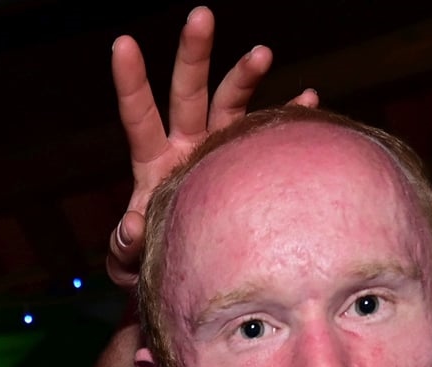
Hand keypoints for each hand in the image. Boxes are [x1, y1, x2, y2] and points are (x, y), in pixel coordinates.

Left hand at [106, 8, 315, 287]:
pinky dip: (289, 116)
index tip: (123, 43)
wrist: (192, 275)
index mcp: (153, 162)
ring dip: (245, 75)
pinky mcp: (250, 164)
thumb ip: (125, 245)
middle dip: (194, 53)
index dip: (130, 80)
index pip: (139, 115)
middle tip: (200, 14)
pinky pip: (271, 134)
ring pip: (233, 102)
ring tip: (261, 53)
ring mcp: (221, 150)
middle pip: (189, 91)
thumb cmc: (152, 263)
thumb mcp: (129, 260)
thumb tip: (132, 225)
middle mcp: (188, 145)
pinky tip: (308, 100)